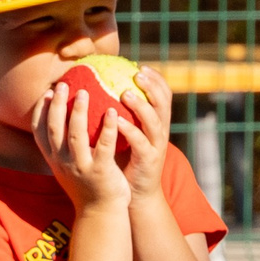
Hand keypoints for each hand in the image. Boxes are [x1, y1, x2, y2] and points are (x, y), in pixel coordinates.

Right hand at [33, 83, 135, 217]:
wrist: (100, 213)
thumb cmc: (88, 185)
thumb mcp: (70, 166)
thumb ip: (66, 147)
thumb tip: (67, 121)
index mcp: (54, 159)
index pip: (40, 132)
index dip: (41, 112)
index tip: (45, 93)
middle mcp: (62, 162)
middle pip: (55, 129)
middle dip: (57, 105)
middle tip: (62, 84)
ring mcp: (80, 167)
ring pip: (76, 135)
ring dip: (79, 112)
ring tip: (85, 91)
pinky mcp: (101, 171)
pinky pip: (104, 145)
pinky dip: (108, 128)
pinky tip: (113, 111)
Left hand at [114, 67, 173, 204]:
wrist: (135, 195)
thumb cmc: (124, 162)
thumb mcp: (124, 136)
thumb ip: (117, 115)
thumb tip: (96, 93)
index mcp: (156, 124)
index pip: (162, 95)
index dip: (155, 79)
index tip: (139, 65)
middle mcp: (160, 132)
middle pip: (163, 102)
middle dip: (153, 85)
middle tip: (136, 72)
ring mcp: (156, 146)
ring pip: (154, 120)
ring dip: (141, 105)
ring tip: (126, 93)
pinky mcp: (149, 160)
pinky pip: (140, 142)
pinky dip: (129, 130)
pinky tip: (114, 120)